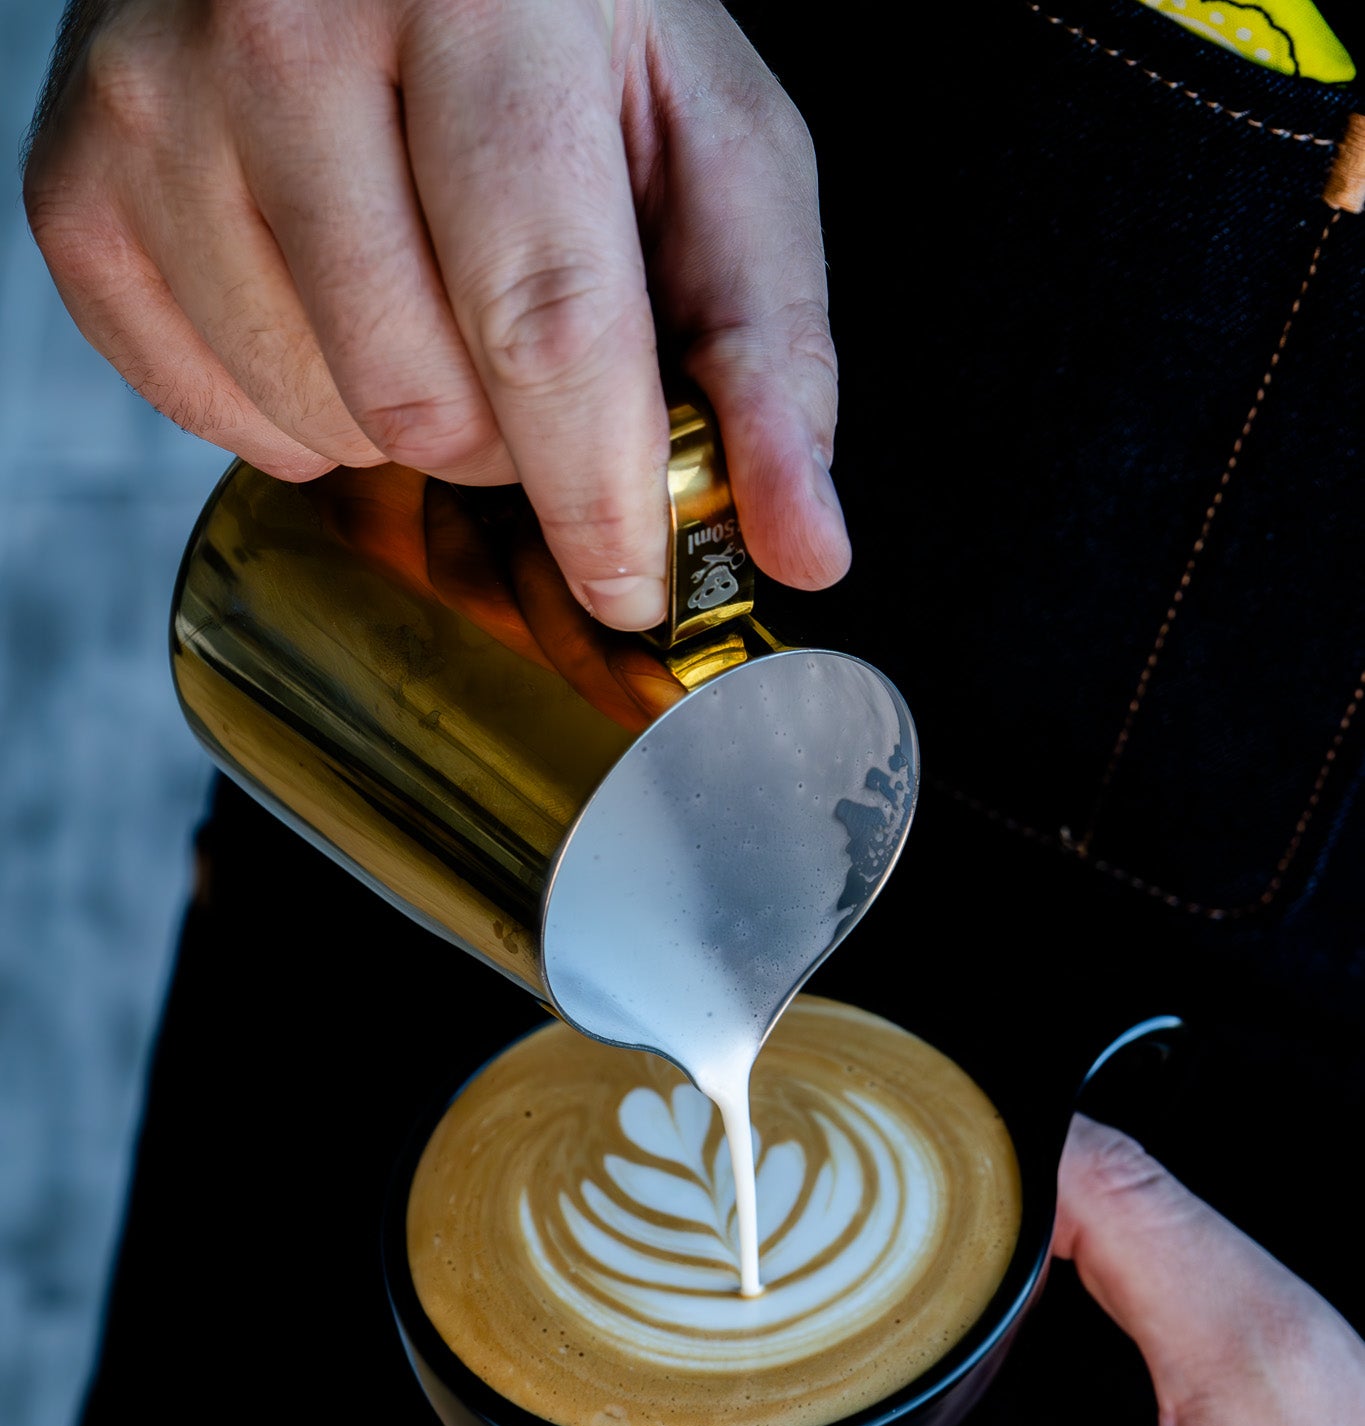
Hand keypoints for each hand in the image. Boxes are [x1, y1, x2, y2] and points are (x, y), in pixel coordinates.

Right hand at [24, 0, 848, 630]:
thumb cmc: (552, 17)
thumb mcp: (707, 137)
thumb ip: (766, 344)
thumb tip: (802, 544)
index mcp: (485, 7)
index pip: (544, 323)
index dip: (598, 493)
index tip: (634, 588)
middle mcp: (287, 35)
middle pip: (424, 403)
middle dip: (510, 441)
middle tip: (531, 351)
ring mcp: (157, 111)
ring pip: (317, 428)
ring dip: (403, 426)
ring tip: (428, 299)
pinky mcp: (78, 188)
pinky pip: (213, 423)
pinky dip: (296, 412)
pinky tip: (327, 304)